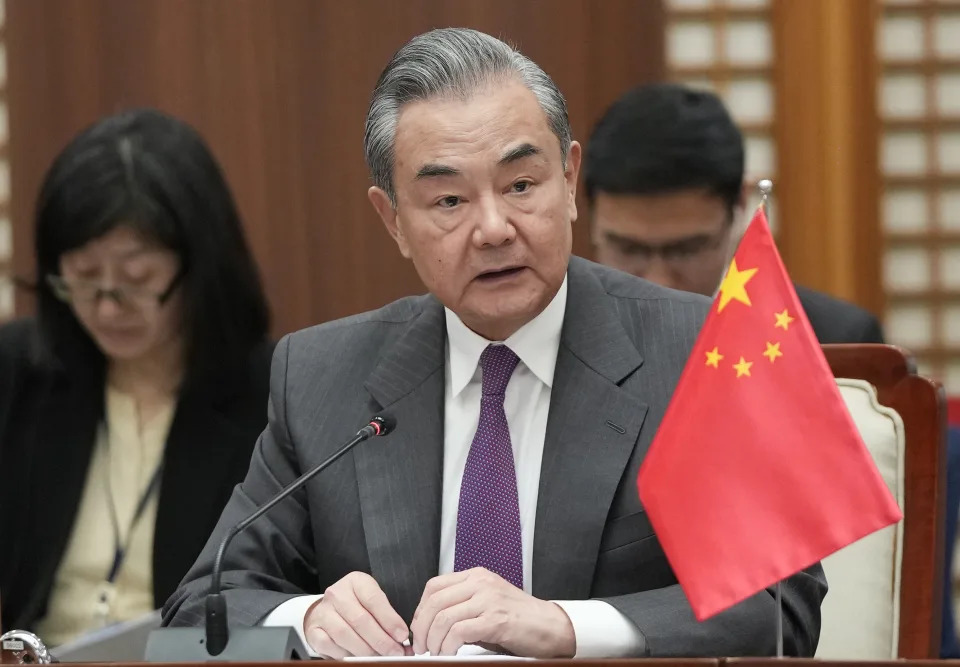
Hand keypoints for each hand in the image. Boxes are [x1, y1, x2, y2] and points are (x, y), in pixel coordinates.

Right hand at [304, 571, 410, 657]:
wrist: (328, 610)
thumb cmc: (357, 605)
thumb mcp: (373, 601)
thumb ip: (387, 616)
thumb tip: (402, 638)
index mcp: (356, 582)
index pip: (374, 600)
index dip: (390, 620)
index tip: (402, 635)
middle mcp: (337, 594)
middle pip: (360, 620)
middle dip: (381, 640)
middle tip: (394, 652)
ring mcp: (323, 612)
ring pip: (345, 634)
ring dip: (365, 650)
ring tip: (379, 657)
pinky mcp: (314, 630)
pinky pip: (330, 645)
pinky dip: (346, 654)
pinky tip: (358, 657)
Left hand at [410, 568, 574, 657]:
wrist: (551, 627)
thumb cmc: (520, 619)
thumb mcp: (487, 603)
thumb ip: (463, 606)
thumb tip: (432, 624)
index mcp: (476, 576)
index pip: (434, 587)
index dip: (420, 610)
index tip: (419, 629)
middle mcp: (481, 583)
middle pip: (434, 602)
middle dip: (422, 629)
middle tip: (422, 646)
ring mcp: (488, 600)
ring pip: (443, 618)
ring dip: (434, 641)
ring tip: (436, 653)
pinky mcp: (496, 620)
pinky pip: (459, 631)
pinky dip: (448, 646)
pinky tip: (449, 653)